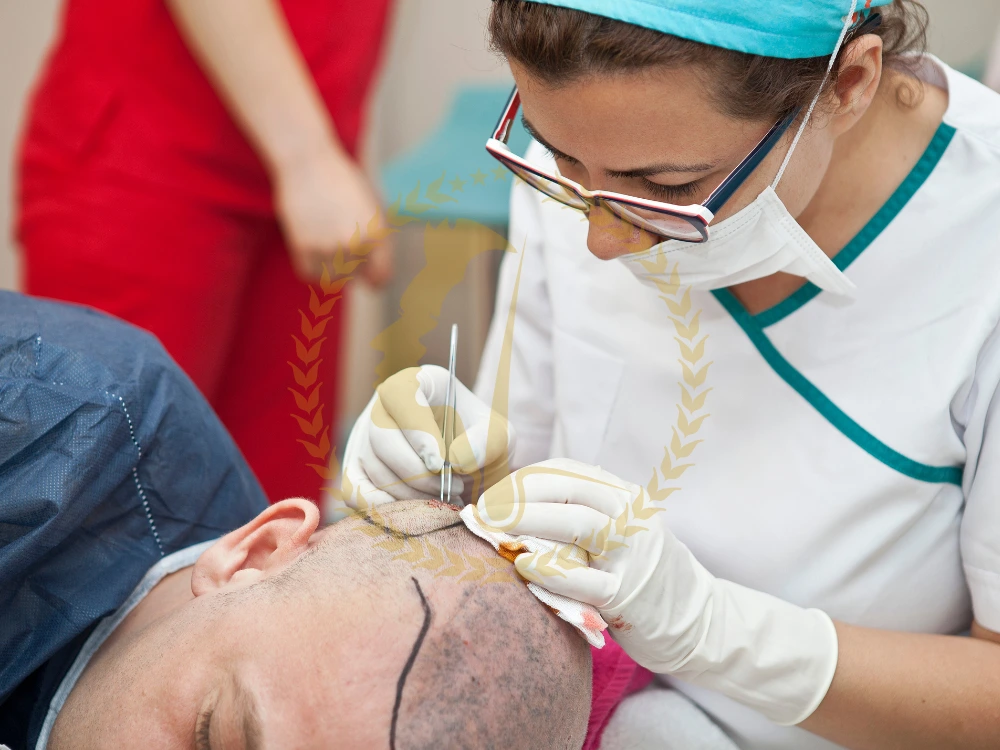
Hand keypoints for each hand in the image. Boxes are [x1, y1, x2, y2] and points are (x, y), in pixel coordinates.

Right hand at [274, 146, 393, 286]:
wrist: (308, 160)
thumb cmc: (342, 180)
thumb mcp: (371, 207)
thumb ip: (376, 240)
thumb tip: (374, 276)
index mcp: (376, 233)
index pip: (380, 276)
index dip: (375, 280)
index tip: (369, 281)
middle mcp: (355, 243)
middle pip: (355, 277)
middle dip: (351, 267)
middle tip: (339, 245)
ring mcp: (328, 246)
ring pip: (332, 277)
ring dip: (331, 268)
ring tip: (326, 246)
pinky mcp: (302, 245)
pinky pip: (310, 274)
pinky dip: (312, 268)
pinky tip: (312, 251)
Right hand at [340, 366, 515, 508]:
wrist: (468, 462)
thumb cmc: (480, 441)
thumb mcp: (497, 434)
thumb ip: (486, 441)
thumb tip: (456, 460)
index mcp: (416, 383)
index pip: (400, 395)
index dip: (416, 430)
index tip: (440, 462)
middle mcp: (383, 406)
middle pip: (381, 437)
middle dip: (417, 473)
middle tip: (453, 489)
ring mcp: (365, 437)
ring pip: (373, 467)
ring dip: (411, 493)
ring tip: (447, 499)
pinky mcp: (357, 467)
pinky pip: (355, 490)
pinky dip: (382, 507)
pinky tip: (415, 511)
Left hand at [474, 458, 838, 725]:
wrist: (698, 621)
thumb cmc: (642, 575)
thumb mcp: (620, 532)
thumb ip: (580, 515)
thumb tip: (513, 508)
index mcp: (627, 496)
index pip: (567, 471)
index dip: (524, 478)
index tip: (493, 492)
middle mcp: (633, 516)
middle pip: (568, 490)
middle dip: (518, 496)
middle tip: (483, 510)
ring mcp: (633, 554)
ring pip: (576, 523)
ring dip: (527, 522)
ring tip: (493, 529)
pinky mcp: (628, 595)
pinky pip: (582, 578)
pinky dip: (549, 569)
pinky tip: (523, 565)